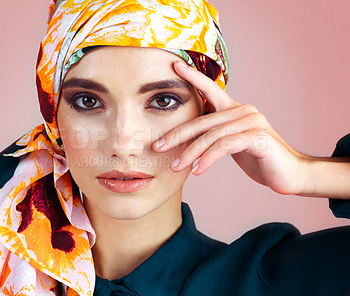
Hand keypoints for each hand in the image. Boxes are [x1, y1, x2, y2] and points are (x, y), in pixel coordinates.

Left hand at [152, 60, 309, 195]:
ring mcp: (251, 122)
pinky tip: (197, 170)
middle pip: (202, 121)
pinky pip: (224, 146)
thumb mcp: (232, 144)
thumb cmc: (259, 159)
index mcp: (235, 110)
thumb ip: (215, 136)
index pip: (211, 89)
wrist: (291, 174)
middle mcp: (243, 111)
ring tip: (176, 167)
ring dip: (190, 153)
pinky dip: (208, 159)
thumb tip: (189, 139)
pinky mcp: (256, 137)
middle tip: (158, 147)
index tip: (175, 65)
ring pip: (211, 136)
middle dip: (177, 135)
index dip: (193, 76)